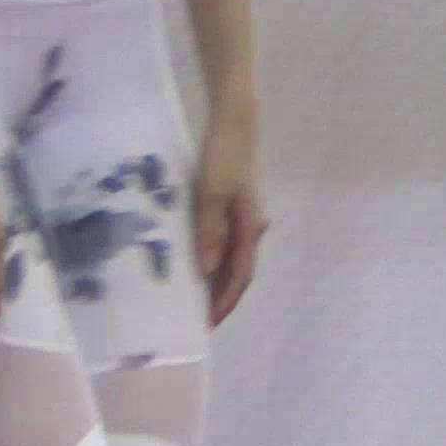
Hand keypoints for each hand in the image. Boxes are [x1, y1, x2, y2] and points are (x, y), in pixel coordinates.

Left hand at [191, 110, 267, 326]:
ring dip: (216, 278)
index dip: (225, 301)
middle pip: (238, 270)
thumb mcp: (211, 194)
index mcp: (249, 227)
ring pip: (231, 257)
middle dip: (221, 295)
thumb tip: (207, 272)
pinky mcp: (233, 205)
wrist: (235, 121)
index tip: (209, 323)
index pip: (240, 275)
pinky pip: (224, 241)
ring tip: (194, 296)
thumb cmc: (224, 156)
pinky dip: (213, 256)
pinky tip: (196, 260)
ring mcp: (243, 216)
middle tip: (199, 318)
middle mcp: (250, 226)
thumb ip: (209, 233)